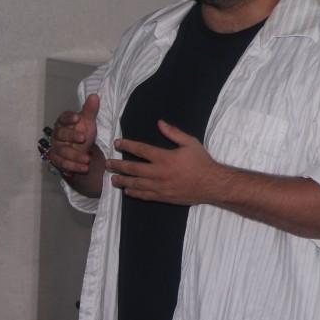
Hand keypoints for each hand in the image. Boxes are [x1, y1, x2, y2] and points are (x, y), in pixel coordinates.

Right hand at [49, 94, 100, 174]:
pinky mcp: (57, 159)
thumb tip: (95, 96)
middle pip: (60, 134)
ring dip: (74, 156)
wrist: (80, 149)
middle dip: (71, 136)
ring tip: (87, 159)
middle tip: (84, 139)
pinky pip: (62, 164)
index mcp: (64, 122)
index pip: (63, 118)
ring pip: (62, 151)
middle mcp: (57, 134)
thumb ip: (90, 110)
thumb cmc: (82, 131)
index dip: (68, 117)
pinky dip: (73, 167)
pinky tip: (84, 168)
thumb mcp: (88, 121)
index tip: (76, 117)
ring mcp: (56, 147)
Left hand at [107, 120, 224, 205]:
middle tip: (108, 163)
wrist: (212, 184)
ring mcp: (160, 186)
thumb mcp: (190, 143)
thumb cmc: (202, 162)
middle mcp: (159, 172)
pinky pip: (144, 195)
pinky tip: (128, 191)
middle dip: (118, 165)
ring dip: (122, 181)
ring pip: (135, 184)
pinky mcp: (163, 197)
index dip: (127, 145)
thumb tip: (160, 123)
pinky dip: (134, 193)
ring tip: (112, 179)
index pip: (140, 150)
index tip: (117, 143)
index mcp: (164, 157)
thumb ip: (174, 133)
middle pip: (132, 168)